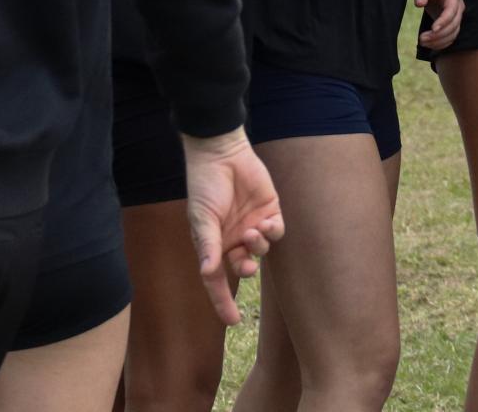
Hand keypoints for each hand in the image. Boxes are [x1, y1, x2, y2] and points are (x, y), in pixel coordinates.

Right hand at [180, 128, 285, 325]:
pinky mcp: (269, 211)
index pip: (217, 280)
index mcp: (213, 245)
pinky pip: (275, 231)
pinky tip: (264, 223)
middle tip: (246, 265)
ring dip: (258, 246)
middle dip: (246, 269)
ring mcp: (251, 226)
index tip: (232, 322)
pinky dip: (272, 232)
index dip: (223, 302)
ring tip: (252, 232)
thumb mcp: (202, 219)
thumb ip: (208, 246)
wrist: (222, 154)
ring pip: (261, 250)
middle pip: (242, 267)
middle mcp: (233, 239)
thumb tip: (207, 273)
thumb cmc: (206, 187)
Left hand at [414, 0, 465, 49]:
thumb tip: (419, 4)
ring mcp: (455, 16)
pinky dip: (441, 43)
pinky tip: (428, 45)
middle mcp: (458, 7)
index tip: (433, 29)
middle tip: (421, 39)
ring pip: (453, 34)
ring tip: (422, 42)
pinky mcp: (450, 23)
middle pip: (454, 25)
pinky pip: (450, 37)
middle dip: (439, 35)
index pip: (452, 12)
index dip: (444, 22)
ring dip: (439, 41)